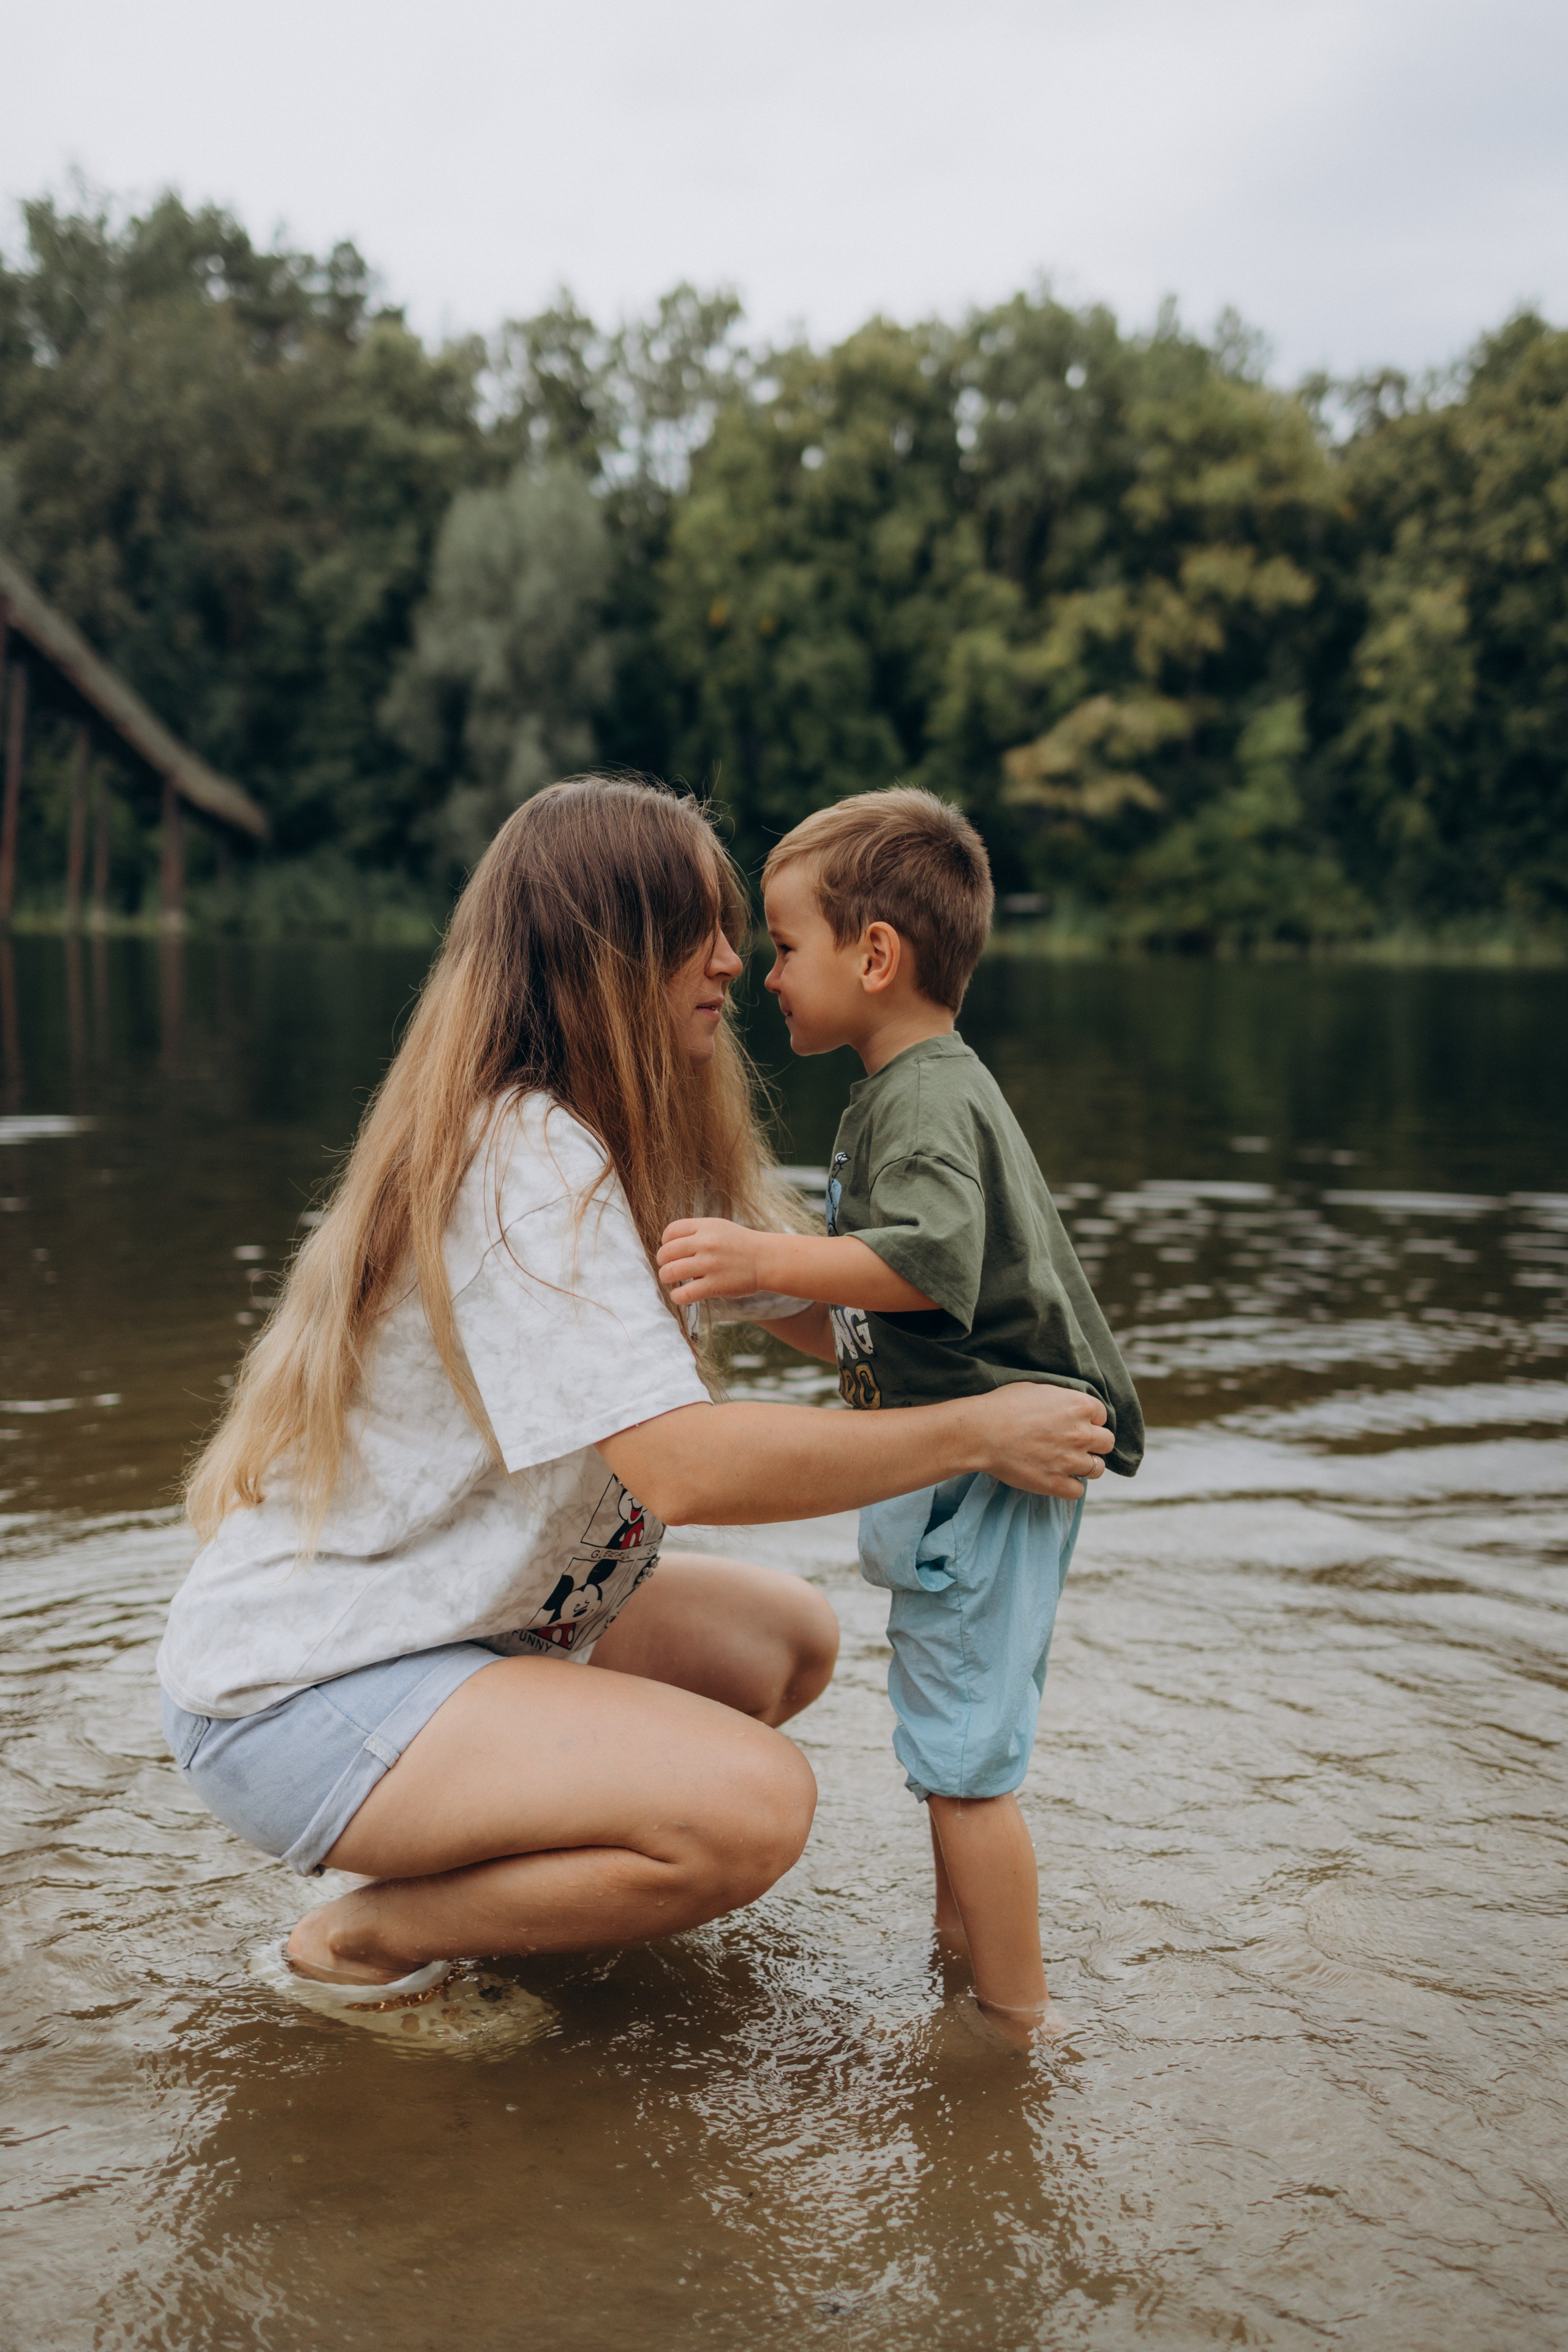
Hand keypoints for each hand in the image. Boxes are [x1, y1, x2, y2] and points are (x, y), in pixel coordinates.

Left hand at [657, 1217, 767, 1303]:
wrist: (766, 1260)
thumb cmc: (739, 1245)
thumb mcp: (718, 1228)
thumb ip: (695, 1233)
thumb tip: (668, 1248)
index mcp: (706, 1226)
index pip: (670, 1232)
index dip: (666, 1243)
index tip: (673, 1252)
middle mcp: (706, 1243)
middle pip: (666, 1253)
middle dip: (663, 1262)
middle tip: (670, 1268)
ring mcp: (710, 1264)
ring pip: (670, 1272)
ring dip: (666, 1278)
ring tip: (673, 1281)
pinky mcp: (715, 1285)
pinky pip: (684, 1294)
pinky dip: (677, 1296)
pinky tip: (680, 1295)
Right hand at [970, 1382, 1113, 1499]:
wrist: (982, 1432)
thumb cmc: (1003, 1406)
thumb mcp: (1038, 1389)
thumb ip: (1061, 1400)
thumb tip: (1067, 1407)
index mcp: (1079, 1406)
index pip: (1102, 1416)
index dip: (1089, 1420)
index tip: (1076, 1424)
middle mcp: (1082, 1434)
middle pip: (1106, 1442)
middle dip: (1094, 1443)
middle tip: (1074, 1444)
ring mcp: (1071, 1461)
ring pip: (1097, 1468)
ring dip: (1085, 1466)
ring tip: (1067, 1463)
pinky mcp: (1056, 1484)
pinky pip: (1078, 1491)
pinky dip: (1070, 1487)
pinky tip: (1058, 1479)